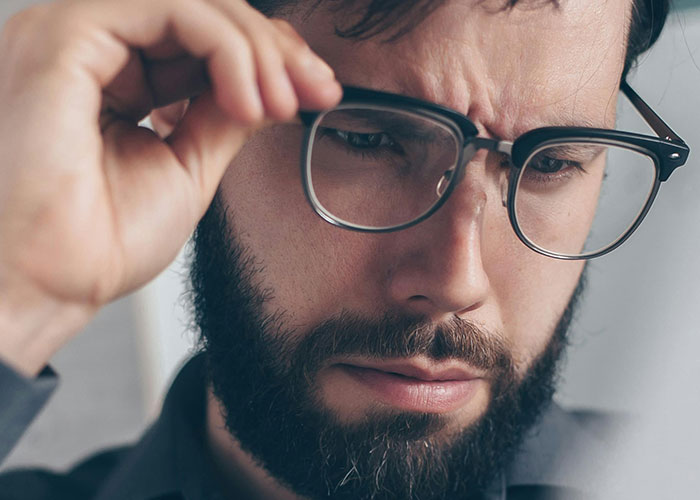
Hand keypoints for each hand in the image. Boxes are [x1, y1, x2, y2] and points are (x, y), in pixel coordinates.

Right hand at [0, 0, 341, 374]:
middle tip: (315, 89)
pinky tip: (250, 98)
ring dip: (256, 49)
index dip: (265, 59)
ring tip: (285, 102)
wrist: (53, 282)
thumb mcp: (189, 165)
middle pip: (203, 15)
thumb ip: (224, 115)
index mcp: (112, 78)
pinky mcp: (68, 35)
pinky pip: (172, 9)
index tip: (315, 90)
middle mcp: (91, 50)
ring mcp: (76, 36)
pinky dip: (227, 49)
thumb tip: (269, 86)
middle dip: (273, 50)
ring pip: (193, 5)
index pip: (201, 41)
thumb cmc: (101, 240)